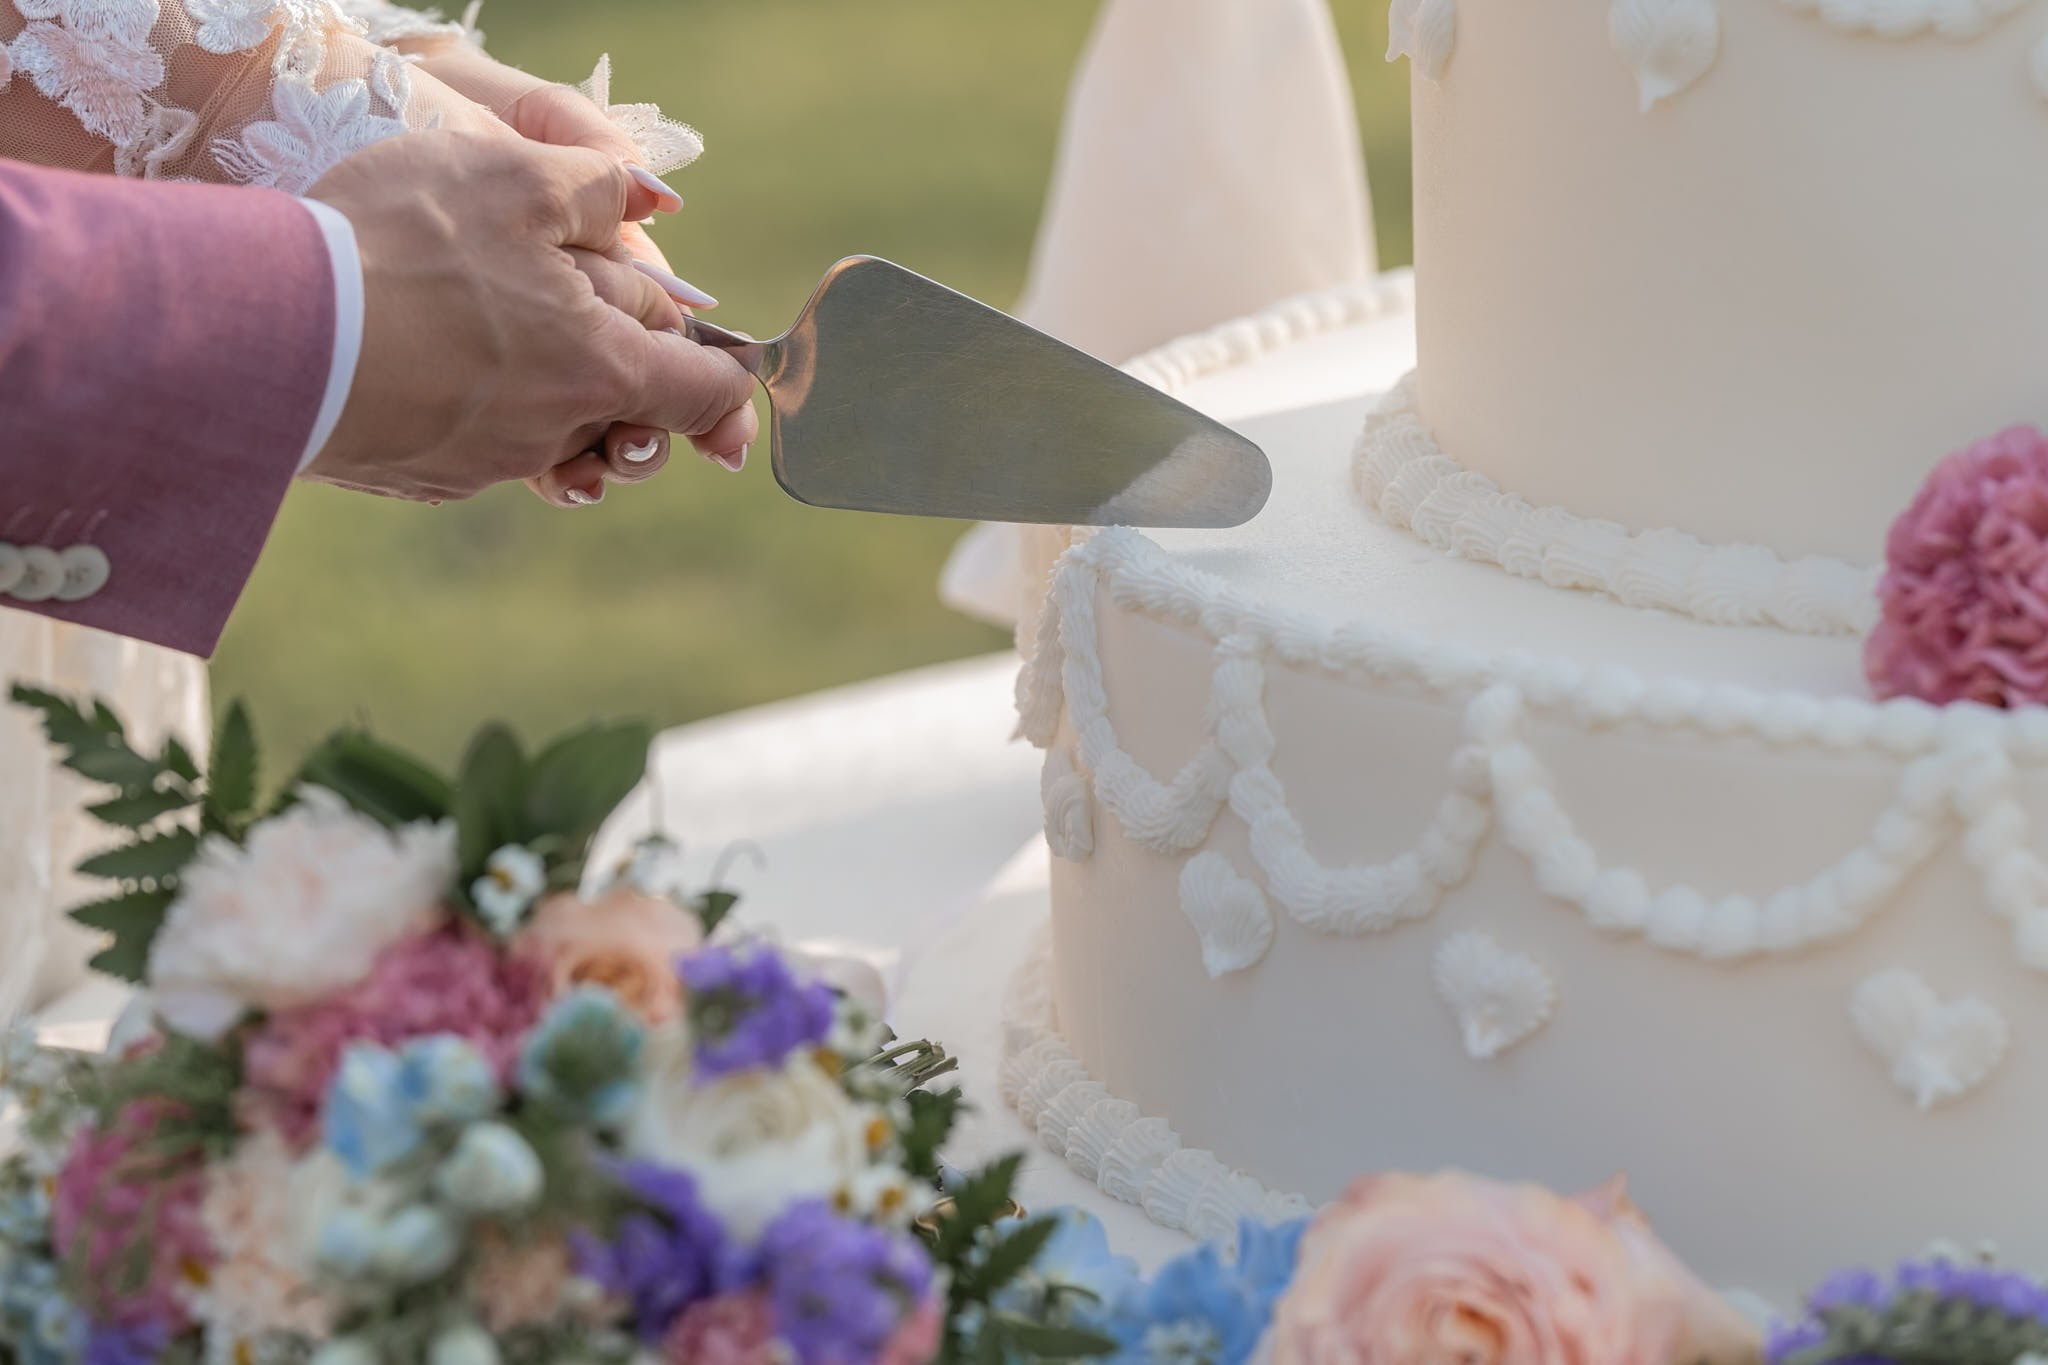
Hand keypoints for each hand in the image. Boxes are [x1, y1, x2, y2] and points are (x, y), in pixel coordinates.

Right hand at [304, 131, 756, 502]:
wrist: (263, 331)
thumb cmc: (397, 245)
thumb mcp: (513, 178)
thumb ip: (599, 188)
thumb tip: (652, 202)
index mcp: (602, 371)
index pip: (705, 392)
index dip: (720, 367)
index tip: (715, 350)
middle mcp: (556, 435)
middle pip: (629, 409)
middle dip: (623, 361)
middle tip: (572, 297)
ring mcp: (487, 465)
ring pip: (556, 429)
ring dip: (551, 386)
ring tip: (499, 320)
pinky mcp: (425, 476)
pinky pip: (483, 443)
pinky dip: (482, 404)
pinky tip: (436, 352)